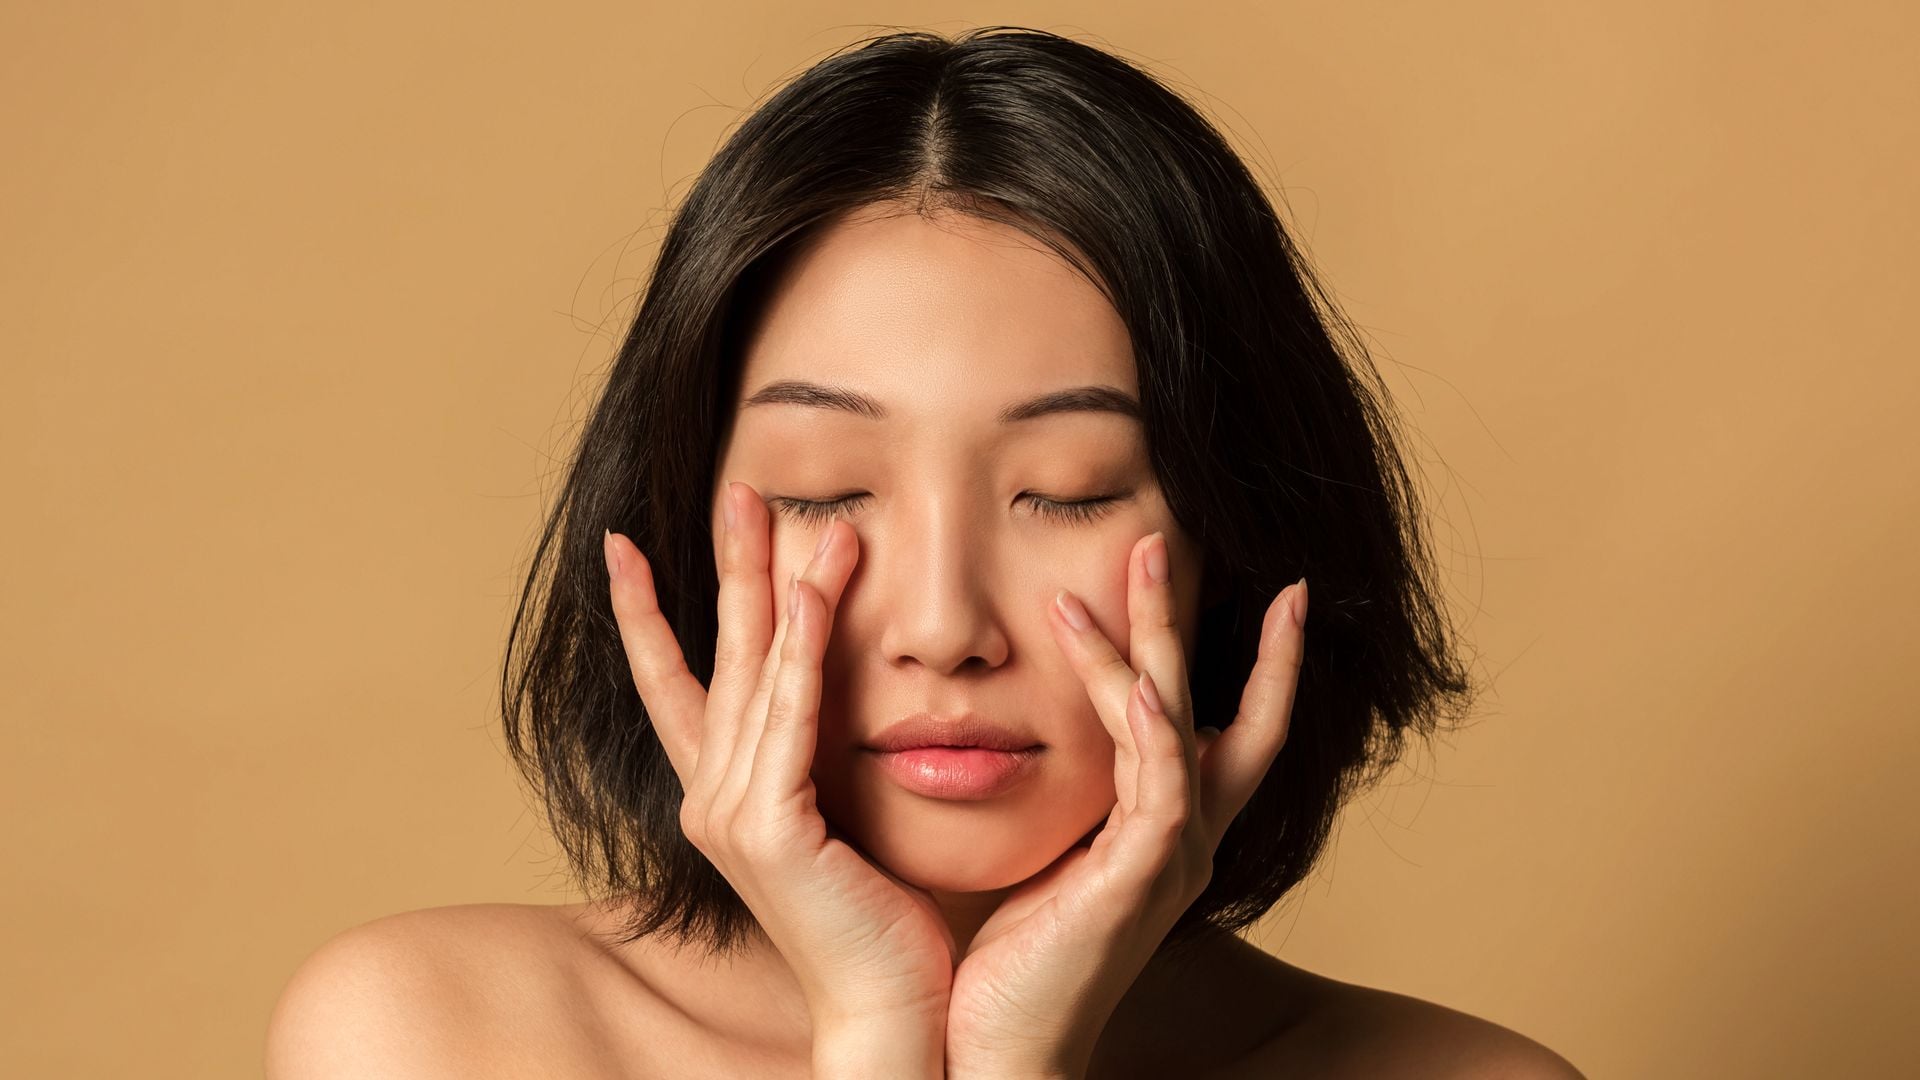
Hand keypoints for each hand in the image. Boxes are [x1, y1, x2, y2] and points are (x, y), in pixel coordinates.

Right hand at [602, 482, 954, 1052]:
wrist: (890, 1008)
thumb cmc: (878, 922)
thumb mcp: (840, 821)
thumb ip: (822, 757)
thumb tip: (838, 691)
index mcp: (724, 798)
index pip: (675, 687)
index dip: (646, 617)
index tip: (622, 549)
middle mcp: (711, 800)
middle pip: (714, 658)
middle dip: (723, 569)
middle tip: (738, 488)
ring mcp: (731, 815)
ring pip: (753, 674)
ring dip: (774, 587)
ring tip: (794, 512)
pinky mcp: (770, 829)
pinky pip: (788, 717)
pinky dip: (800, 648)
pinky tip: (814, 588)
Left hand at [943, 530, 1307, 1079]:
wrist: (1004, 1050)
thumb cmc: (1017, 962)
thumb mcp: (1057, 860)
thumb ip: (1077, 804)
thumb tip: (1047, 740)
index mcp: (1168, 835)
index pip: (1230, 731)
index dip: (1261, 665)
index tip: (1282, 594)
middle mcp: (1186, 840)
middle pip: (1219, 707)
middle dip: (1196, 622)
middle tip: (1167, 540)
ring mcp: (1172, 857)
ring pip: (1180, 721)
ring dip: (1157, 639)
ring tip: (1134, 561)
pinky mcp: (1140, 875)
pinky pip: (1156, 777)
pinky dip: (1145, 715)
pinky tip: (1116, 664)